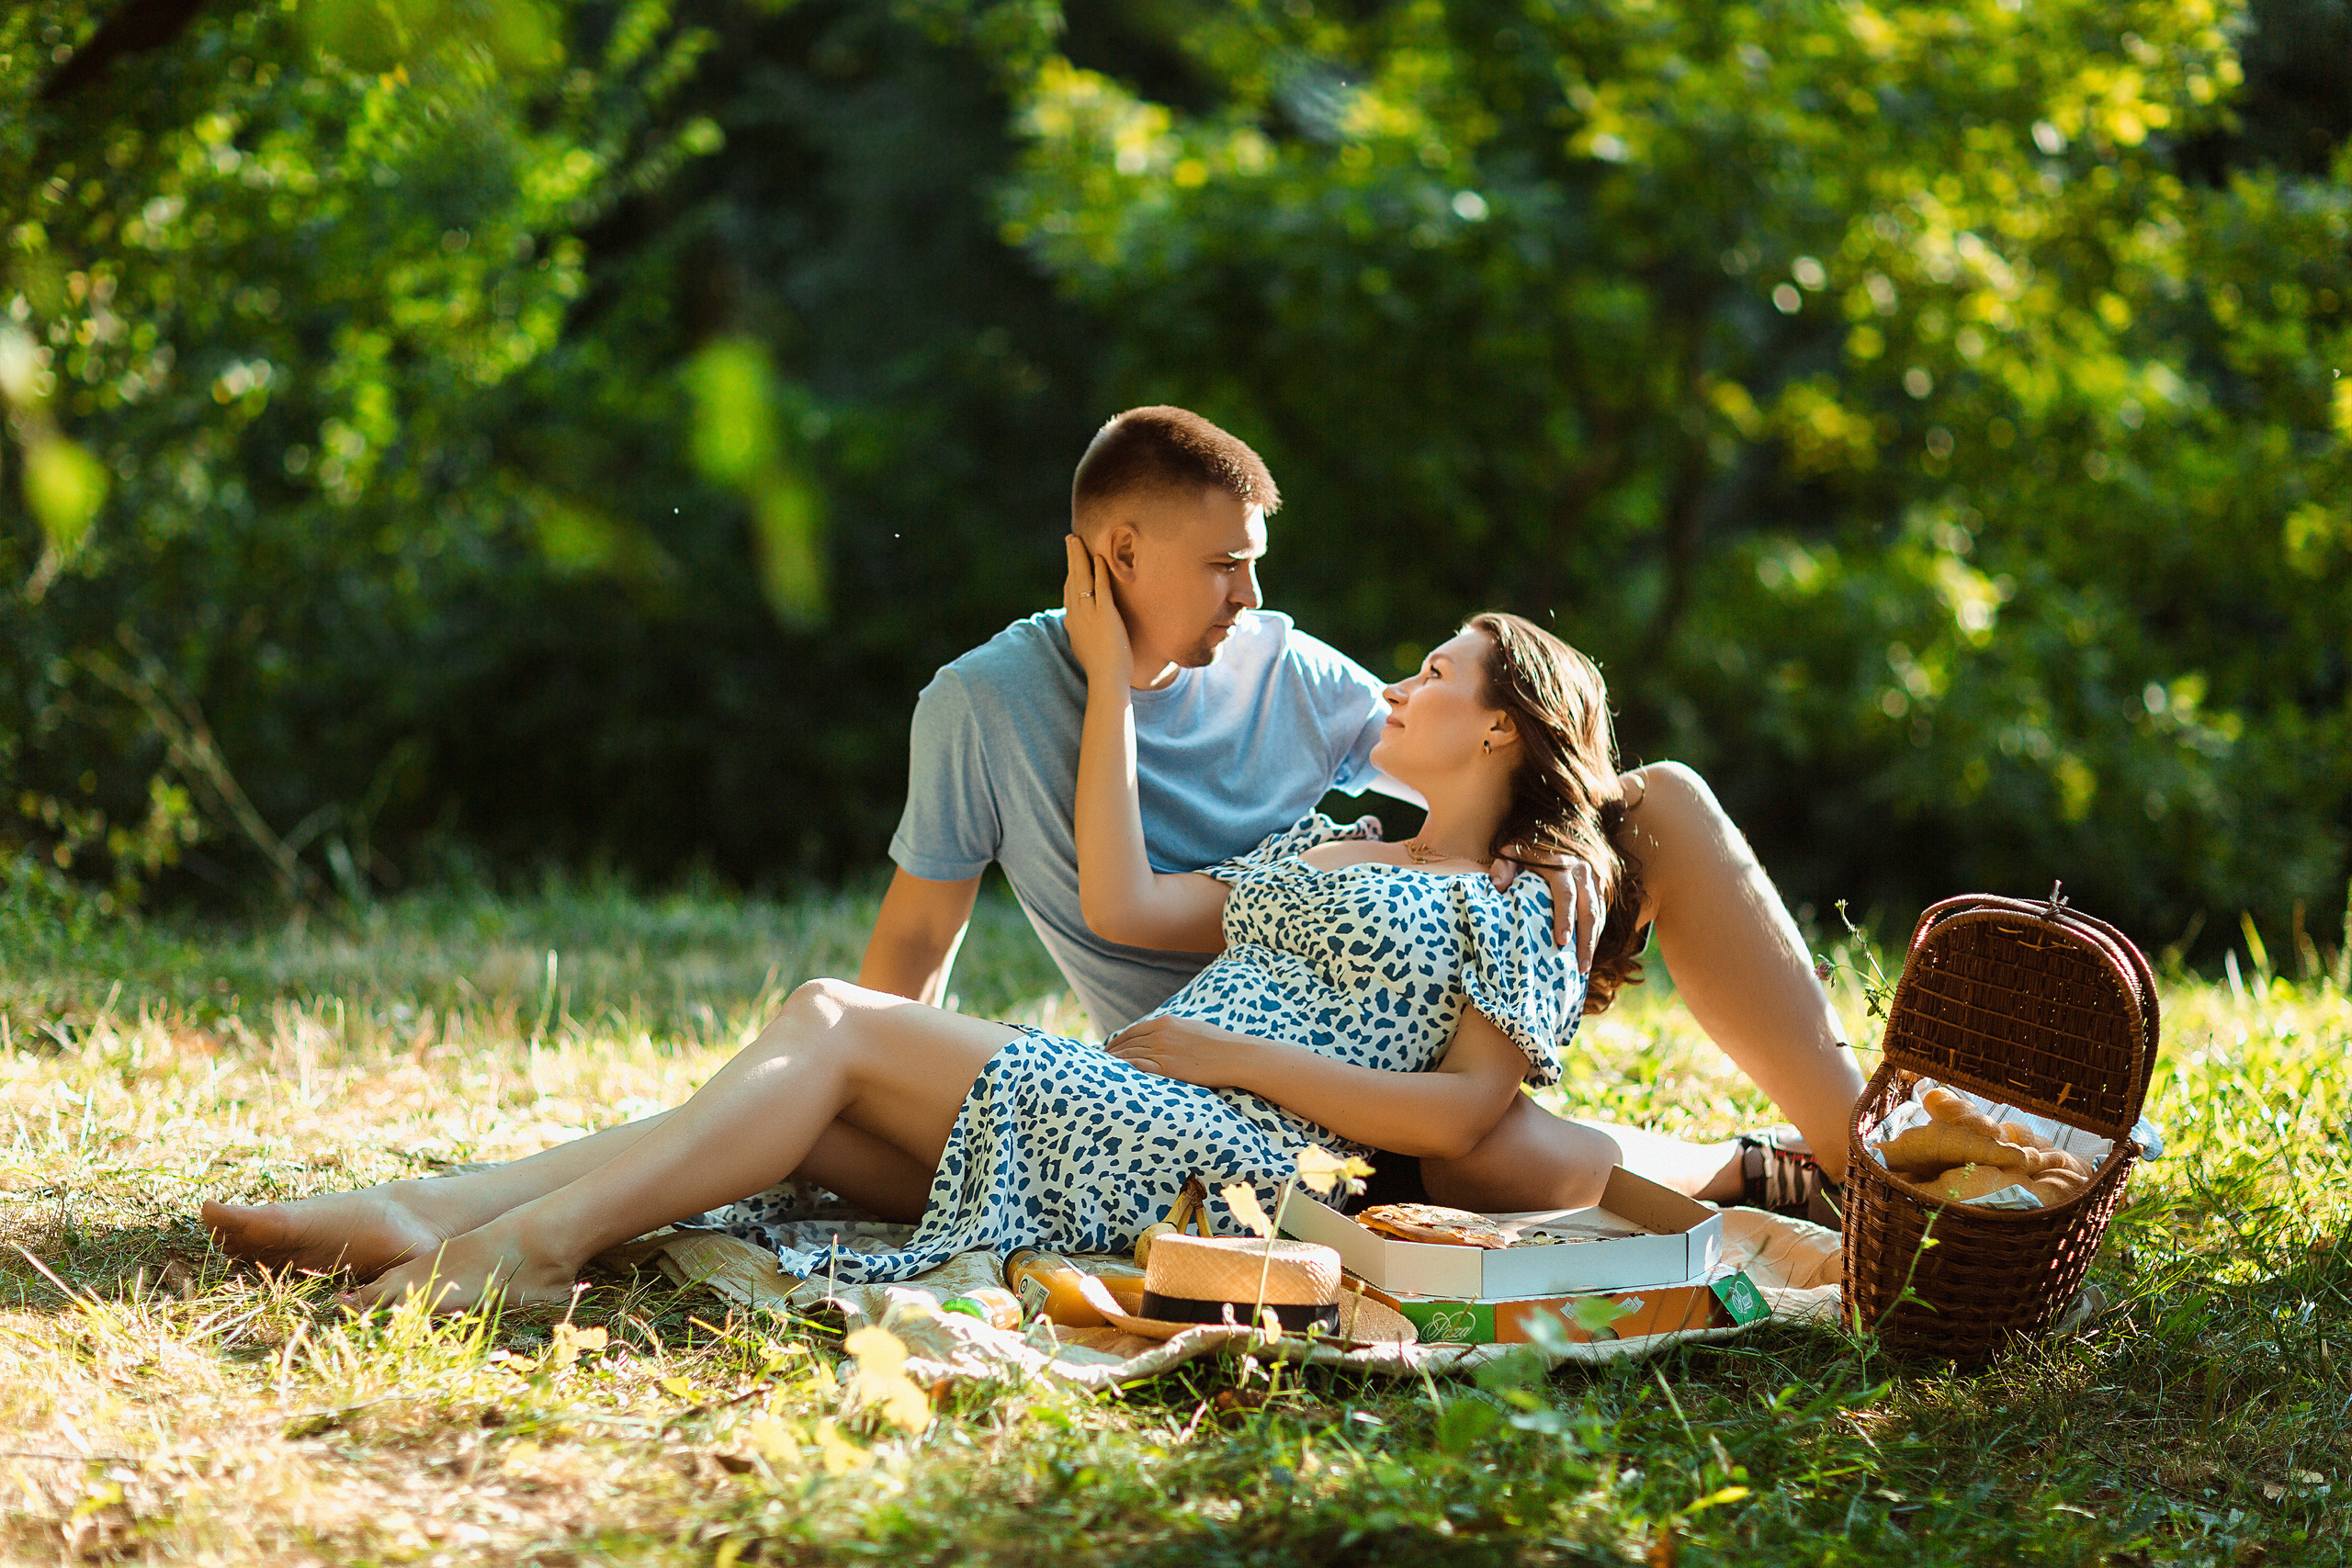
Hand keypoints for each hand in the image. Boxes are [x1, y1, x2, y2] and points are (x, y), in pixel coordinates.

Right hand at [1062, 534, 1132, 687]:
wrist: (1106, 681)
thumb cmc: (1102, 671)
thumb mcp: (1086, 649)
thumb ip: (1083, 635)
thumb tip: (1081, 631)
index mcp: (1072, 623)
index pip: (1069, 592)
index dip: (1070, 573)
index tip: (1072, 560)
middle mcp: (1076, 615)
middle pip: (1072, 580)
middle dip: (1071, 558)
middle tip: (1070, 539)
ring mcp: (1089, 614)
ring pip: (1082, 579)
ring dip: (1080, 557)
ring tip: (1077, 540)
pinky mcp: (1104, 615)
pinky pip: (1101, 588)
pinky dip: (1099, 572)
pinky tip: (1099, 558)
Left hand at [1104, 1015, 1260, 1088]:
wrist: (1236, 1054)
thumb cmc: (1221, 1044)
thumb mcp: (1194, 1029)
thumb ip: (1177, 1031)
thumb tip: (1170, 1036)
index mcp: (1166, 1022)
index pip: (1133, 1031)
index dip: (1118, 1042)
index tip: (1109, 1050)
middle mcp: (1160, 1034)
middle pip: (1126, 1043)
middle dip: (1110, 1053)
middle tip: (1097, 1063)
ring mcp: (1162, 1050)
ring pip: (1128, 1055)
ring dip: (1112, 1063)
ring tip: (1099, 1073)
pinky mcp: (1167, 1068)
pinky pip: (1137, 1067)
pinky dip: (1122, 1071)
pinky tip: (1113, 1077)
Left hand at [1490, 855, 1601, 969]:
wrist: (1555, 828)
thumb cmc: (1527, 847)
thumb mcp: (1510, 851)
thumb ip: (1503, 867)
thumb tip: (1497, 886)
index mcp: (1561, 865)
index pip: (1566, 895)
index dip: (1565, 919)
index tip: (1562, 942)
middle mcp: (1582, 872)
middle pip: (1589, 910)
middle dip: (1586, 940)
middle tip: (1580, 967)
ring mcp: (1594, 878)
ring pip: (1598, 914)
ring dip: (1593, 941)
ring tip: (1584, 967)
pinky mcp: (1599, 885)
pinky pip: (1601, 912)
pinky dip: (1596, 933)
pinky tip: (1588, 952)